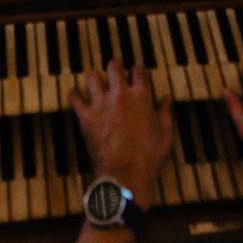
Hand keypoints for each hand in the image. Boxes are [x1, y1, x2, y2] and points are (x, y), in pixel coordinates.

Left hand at [71, 63, 171, 208]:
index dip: (137, 71)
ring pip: (92, 77)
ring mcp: (101, 104)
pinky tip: (77, 96)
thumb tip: (167, 98)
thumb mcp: (165, 134)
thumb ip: (165, 112)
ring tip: (96, 83)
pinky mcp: (86, 117)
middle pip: (114, 67)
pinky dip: (75, 96)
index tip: (136, 74)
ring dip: (94, 78)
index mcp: (142, 96)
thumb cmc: (149, 157)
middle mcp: (120, 94)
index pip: (138, 70)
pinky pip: (75, 99)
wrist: (125, 175)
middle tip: (115, 74)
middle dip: (115, 68)